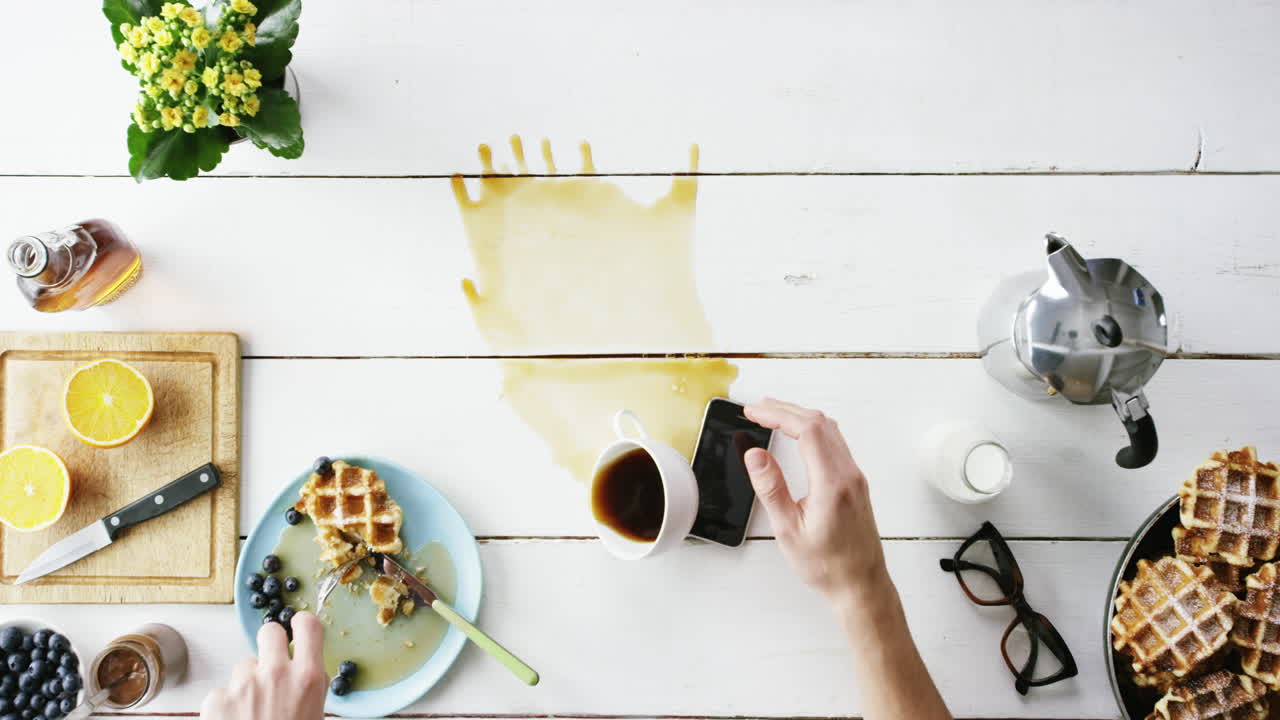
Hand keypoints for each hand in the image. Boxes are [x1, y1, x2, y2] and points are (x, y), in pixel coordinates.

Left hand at [200, 612, 327, 719]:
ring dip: (247, 682)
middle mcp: (275, 673)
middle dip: (270, 644)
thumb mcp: (315, 714)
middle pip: (270, 631)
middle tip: (271, 665)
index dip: (302, 624)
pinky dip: (226, 706)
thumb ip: (311, 688)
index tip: (299, 628)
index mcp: (307, 678)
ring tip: (252, 712)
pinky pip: (222, 691)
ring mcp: (243, 684)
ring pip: (243, 666)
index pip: (308, 625)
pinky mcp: (216, 699)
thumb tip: (308, 672)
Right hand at [744, 398, 887, 604]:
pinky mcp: (855, 482)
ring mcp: (855, 477)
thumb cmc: (827, 565)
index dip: (777, 414)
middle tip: (757, 408)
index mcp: (832, 484)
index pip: (806, 431)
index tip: (753, 411)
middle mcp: (848, 475)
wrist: (860, 584)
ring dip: (800, 416)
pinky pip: (836, 443)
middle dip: (786, 409)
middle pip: (819, 423)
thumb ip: (771, 488)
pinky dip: (813, 429)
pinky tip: (799, 434)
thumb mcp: (788, 530)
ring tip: (773, 415)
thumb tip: (755, 455)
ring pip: (830, 430)